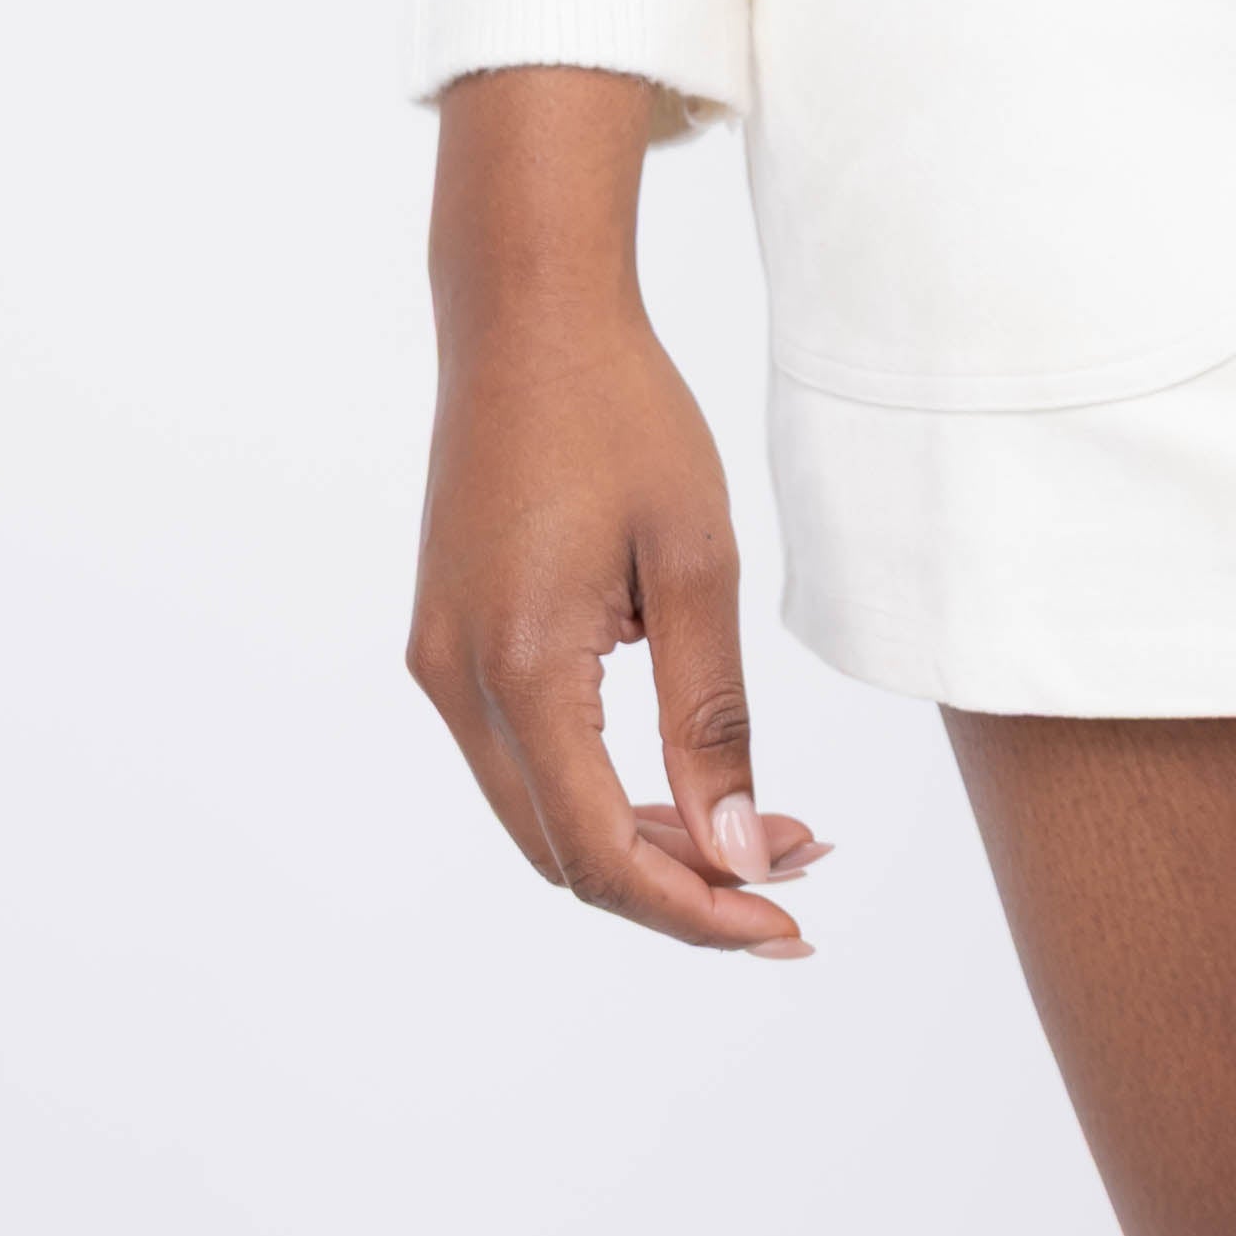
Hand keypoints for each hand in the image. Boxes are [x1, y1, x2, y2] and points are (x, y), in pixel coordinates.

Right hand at [409, 68, 827, 955]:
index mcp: (521, 668)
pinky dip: (599, 782)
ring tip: (758, 826)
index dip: (697, 909)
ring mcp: (439, 662)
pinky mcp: (446, 638)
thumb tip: (735, 856)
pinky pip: (520, 754)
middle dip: (682, 882)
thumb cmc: (622, 414)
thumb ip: (709, 715)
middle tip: (796, 865)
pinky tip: (681, 767)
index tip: (789, 923)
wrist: (526, 312)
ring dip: (642, 839)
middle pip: (565, 853)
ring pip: (539, 813)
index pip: (603, 853)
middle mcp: (457, 683)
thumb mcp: (695, 558)